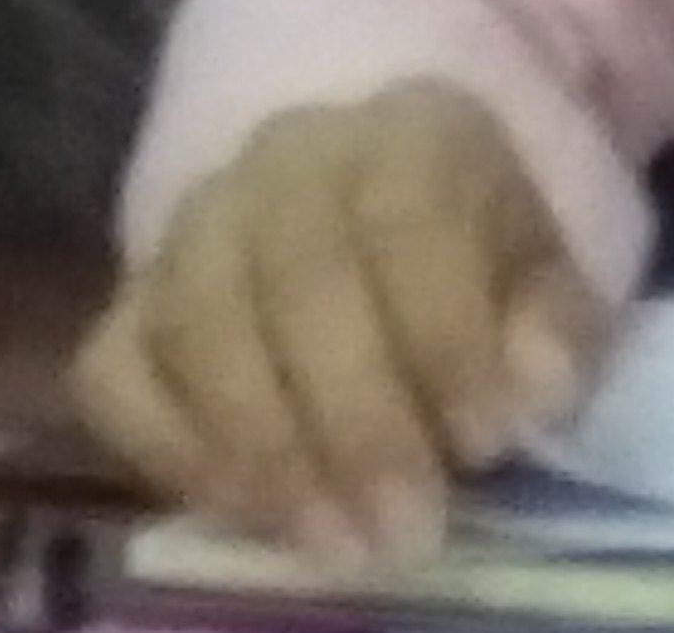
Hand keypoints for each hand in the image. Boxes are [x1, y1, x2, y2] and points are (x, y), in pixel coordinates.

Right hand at [69, 80, 607, 568]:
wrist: (365, 199)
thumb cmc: (472, 245)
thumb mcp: (546, 261)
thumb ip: (554, 318)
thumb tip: (538, 388)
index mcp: (409, 129)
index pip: (416, 218)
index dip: (450, 337)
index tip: (491, 441)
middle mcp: (286, 161)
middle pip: (304, 282)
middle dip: (361, 422)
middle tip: (407, 530)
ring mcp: (193, 229)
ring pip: (203, 330)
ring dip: (269, 454)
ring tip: (335, 543)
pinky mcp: (128, 304)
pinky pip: (119, 376)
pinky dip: (175, 451)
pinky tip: (248, 511)